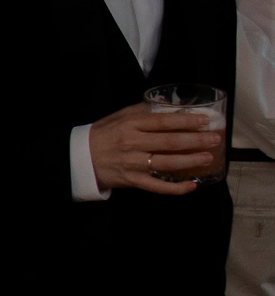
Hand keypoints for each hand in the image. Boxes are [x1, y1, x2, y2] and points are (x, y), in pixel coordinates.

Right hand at [87, 103, 219, 193]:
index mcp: (130, 125)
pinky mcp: (133, 180)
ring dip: (191, 161)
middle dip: (196, 140)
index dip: (186, 120)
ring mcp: (133, 163)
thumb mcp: (118, 117)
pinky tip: (192, 185)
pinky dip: (176, 188)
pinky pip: (158, 187)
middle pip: (170, 142)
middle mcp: (133, 144)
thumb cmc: (102, 135)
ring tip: (208, 157)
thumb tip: (169, 107)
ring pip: (167, 163)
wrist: (80, 158)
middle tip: (214, 139)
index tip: (205, 120)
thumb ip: (141, 111)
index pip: (163, 122)